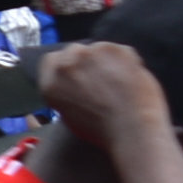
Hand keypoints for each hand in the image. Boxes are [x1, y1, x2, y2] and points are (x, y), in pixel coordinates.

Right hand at [30, 41, 171, 147]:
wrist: (132, 129)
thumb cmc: (103, 133)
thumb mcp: (70, 118)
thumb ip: (66, 94)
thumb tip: (74, 87)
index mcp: (51, 83)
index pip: (51, 62)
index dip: (67, 69)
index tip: (77, 76)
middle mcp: (67, 63)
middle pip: (74, 52)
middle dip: (86, 63)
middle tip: (101, 81)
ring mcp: (91, 52)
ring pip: (98, 50)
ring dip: (106, 62)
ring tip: (119, 84)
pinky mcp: (115, 48)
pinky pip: (119, 52)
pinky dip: (125, 63)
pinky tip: (130, 81)